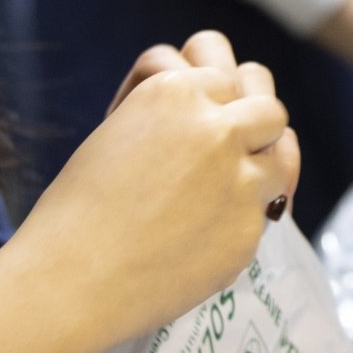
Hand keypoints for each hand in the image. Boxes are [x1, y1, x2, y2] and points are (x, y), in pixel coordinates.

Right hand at [31, 38, 300, 349]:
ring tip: (229, 192)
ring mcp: (240, 178)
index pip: (221, 75)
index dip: (212, 102)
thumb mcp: (118, 133)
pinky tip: (210, 234)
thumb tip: (210, 121)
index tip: (200, 126)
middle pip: (267, 106)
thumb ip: (171, 121)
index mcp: (174, 93)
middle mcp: (215, 127)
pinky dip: (244, 220)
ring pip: (282, 155)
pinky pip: (267, 210)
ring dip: (260, 171)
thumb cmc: (76, 210)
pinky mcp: (249, 227)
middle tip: (232, 152)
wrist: (71, 278)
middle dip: (253, 125)